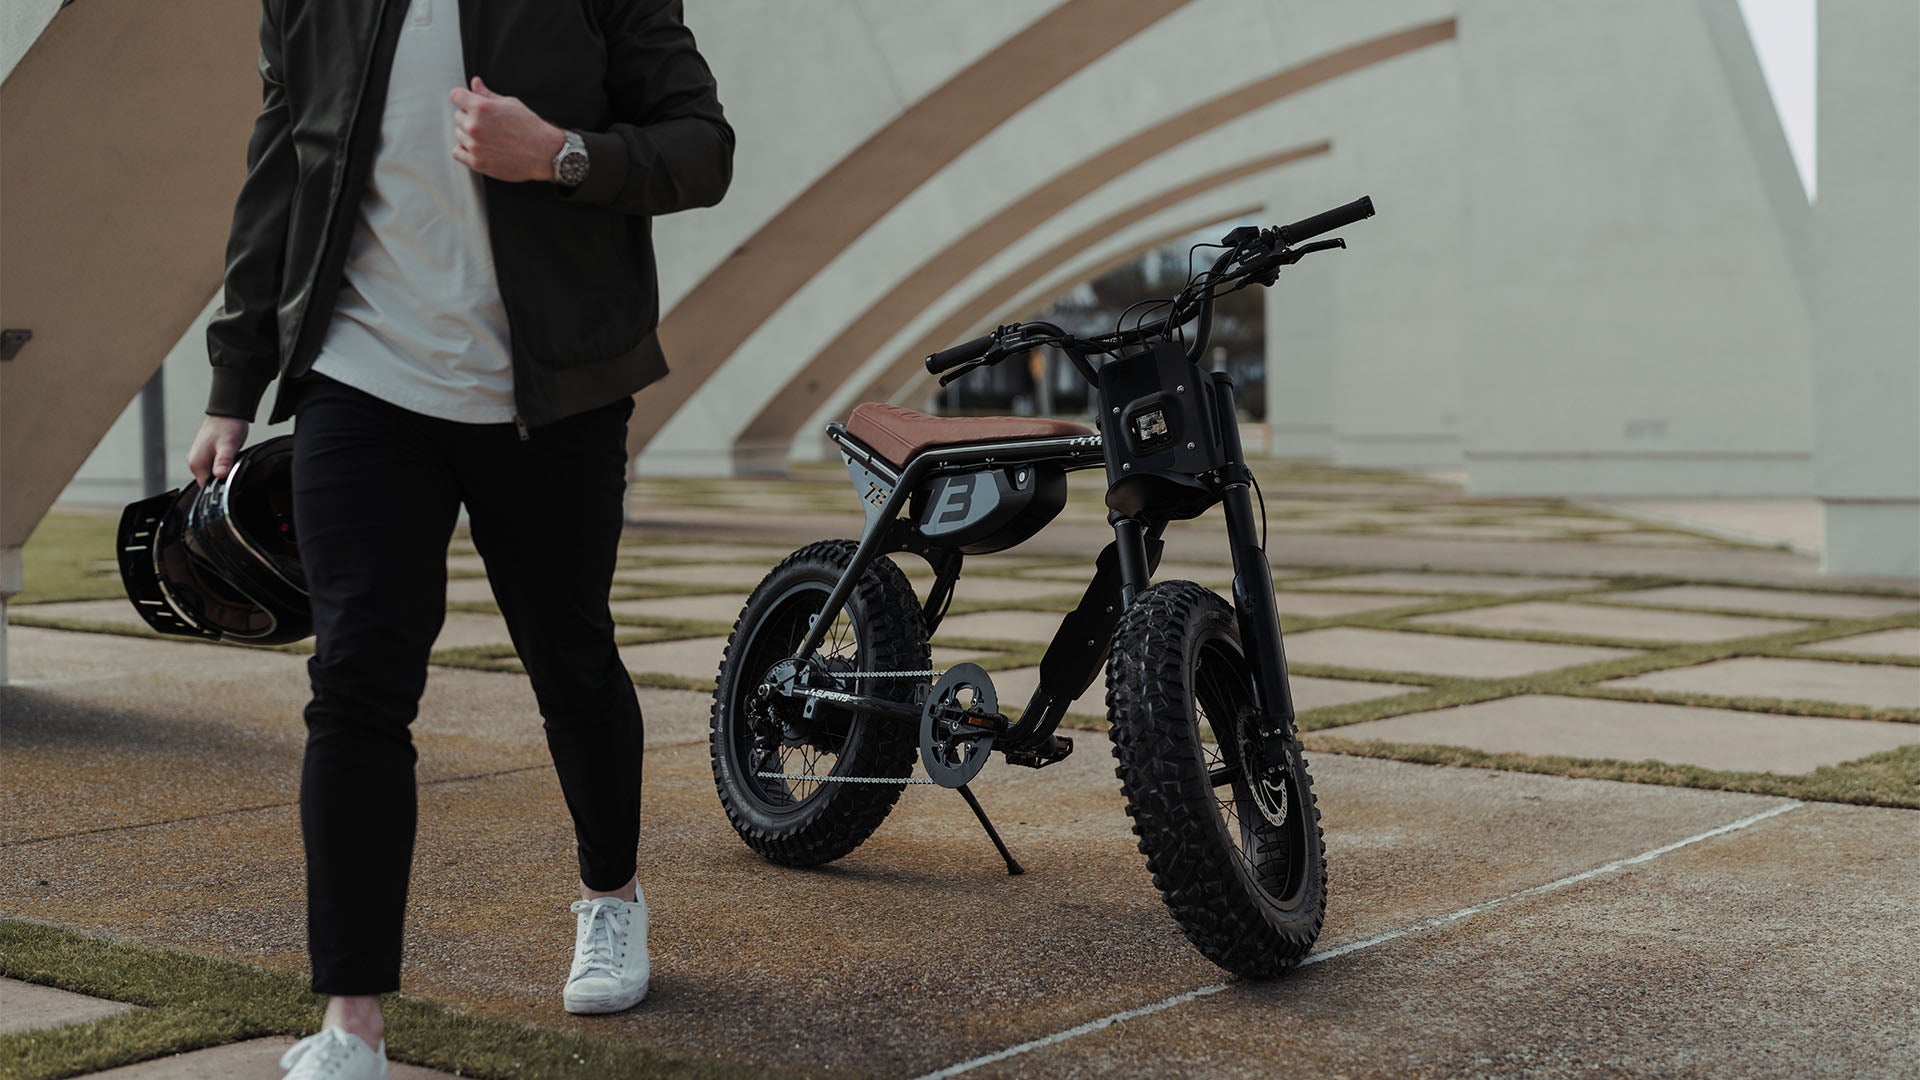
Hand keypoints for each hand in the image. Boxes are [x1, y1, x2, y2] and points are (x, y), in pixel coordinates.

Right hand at [188, 416, 250, 484]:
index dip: (220, 489)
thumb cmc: (227, 426)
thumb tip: (220, 475)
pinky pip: (216, 468)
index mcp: (196, 463)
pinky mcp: (208, 456)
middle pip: (210, 483)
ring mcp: (201, 459)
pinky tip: (233, 461)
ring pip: (214, 476)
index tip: (234, 486)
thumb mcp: (228, 445)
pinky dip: (225, 468)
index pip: (206, 487)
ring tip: (236, 465)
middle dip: (224, 482)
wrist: (228, 412)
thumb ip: (223, 461)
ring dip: (225, 474)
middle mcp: (196, 463)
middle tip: (238, 474)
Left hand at [450, 76, 566, 182]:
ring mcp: (475, 145)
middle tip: (486, 122)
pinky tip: (477, 147)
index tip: (467, 101)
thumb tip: (475, 84)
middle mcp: (475, 126)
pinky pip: (457, 153)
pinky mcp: (477, 162)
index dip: (463, 97)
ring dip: (468, 133)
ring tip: (487, 136)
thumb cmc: (531, 128)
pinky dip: (464, 149)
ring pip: (458, 134)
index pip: (456, 96)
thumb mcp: (510, 104)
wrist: (544, 153)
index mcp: (481, 108)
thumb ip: (488, 94)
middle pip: (457, 116)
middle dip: (469, 116)